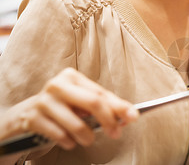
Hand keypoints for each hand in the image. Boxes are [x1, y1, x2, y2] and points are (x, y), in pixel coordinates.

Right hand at [3, 68, 138, 149]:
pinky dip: (69, 142)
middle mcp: (58, 85)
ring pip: (77, 123)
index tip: (133, 116)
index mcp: (72, 77)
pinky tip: (69, 141)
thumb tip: (127, 116)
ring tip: (87, 140)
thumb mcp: (80, 103)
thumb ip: (102, 107)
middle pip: (93, 102)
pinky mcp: (33, 118)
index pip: (101, 93)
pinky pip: (60, 135)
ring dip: (87, 136)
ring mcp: (44, 101)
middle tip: (115, 134)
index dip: (119, 106)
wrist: (24, 116)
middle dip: (109, 121)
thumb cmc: (60, 108)